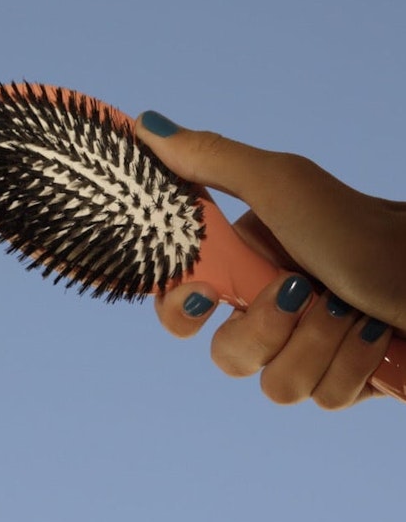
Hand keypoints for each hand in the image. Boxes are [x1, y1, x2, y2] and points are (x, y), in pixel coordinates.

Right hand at [135, 112, 405, 406]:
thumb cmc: (365, 227)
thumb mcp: (281, 184)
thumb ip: (210, 159)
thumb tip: (145, 123)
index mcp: (246, 269)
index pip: (180, 306)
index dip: (180, 311)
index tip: (203, 294)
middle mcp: (271, 312)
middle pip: (227, 356)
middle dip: (266, 331)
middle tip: (300, 292)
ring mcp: (308, 350)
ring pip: (277, 386)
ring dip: (321, 345)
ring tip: (354, 310)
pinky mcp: (345, 381)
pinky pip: (322, 399)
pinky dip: (354, 365)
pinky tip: (377, 337)